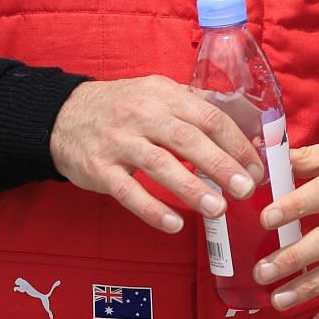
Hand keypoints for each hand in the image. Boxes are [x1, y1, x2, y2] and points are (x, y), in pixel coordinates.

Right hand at [50, 76, 264, 233]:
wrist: (62, 116)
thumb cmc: (120, 108)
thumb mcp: (155, 93)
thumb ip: (191, 107)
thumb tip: (240, 130)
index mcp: (163, 93)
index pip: (207, 115)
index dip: (235, 142)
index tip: (255, 166)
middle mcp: (141, 113)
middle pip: (187, 139)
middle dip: (221, 164)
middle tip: (246, 189)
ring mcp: (118, 141)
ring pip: (160, 164)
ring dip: (192, 188)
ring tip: (218, 209)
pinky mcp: (99, 168)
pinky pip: (128, 191)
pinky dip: (152, 209)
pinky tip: (175, 224)